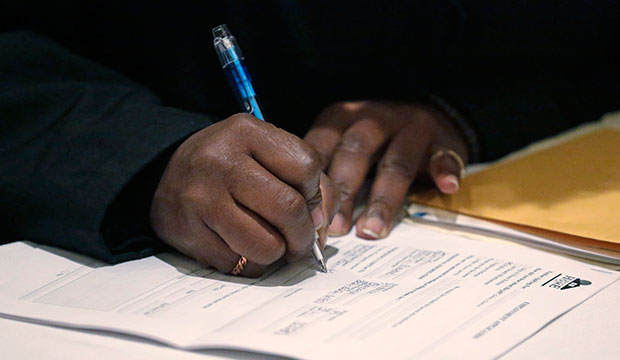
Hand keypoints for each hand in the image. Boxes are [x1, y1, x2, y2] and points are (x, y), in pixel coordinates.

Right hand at [150, 114, 338, 276]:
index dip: (316, 193)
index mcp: (245, 132)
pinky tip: (244, 248)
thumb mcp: (265, 153)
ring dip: (278, 253)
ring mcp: (200, 198)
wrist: (165, 175)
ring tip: (272, 244)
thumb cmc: (230, 166)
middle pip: (289, 208)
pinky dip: (251, 264)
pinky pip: (240, 265)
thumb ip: (309, 182)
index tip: (308, 204)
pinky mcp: (188, 233)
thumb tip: (321, 226)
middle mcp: (219, 161)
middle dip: (304, 234)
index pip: (306, 167)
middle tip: (301, 241)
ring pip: (267, 245)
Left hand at [304, 101, 467, 239]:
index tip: (308, 218)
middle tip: (335, 228)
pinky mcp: (442, 140)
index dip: (314, 183)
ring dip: (384, 198)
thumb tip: (301, 217)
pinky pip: (443, 156)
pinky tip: (446, 188)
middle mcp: (373, 119)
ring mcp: (409, 128)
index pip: (321, 147)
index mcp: (341, 119)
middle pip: (355, 152)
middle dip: (344, 192)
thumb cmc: (374, 142)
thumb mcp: (342, 145)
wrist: (428, 116)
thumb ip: (325, 171)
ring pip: (396, 162)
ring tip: (373, 229)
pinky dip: (444, 171)